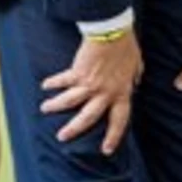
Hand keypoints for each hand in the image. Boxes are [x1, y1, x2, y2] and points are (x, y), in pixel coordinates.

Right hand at [41, 30, 143, 155]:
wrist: (113, 31)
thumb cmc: (126, 46)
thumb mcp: (136, 64)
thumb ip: (134, 76)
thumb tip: (136, 81)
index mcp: (121, 92)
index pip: (119, 120)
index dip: (113, 136)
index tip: (106, 150)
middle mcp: (105, 93)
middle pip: (88, 117)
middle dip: (74, 129)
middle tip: (61, 137)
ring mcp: (90, 84)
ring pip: (70, 102)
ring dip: (56, 106)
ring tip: (45, 109)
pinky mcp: (77, 73)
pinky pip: (63, 81)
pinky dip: (53, 83)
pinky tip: (45, 85)